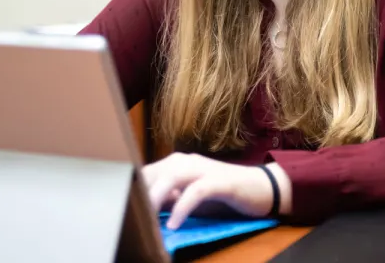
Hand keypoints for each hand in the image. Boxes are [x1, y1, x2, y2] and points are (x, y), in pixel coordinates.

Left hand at [142, 152, 274, 229]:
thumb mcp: (190, 198)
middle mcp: (186, 161)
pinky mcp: (219, 181)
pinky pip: (195, 192)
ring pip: (171, 176)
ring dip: (156, 197)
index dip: (132, 189)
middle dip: (140, 193)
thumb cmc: (223, 195)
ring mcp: (203, 169)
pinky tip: (173, 224)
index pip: (145, 173)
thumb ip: (169, 198)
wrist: (262, 188)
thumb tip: (145, 208)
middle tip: (129, 216)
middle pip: (153, 172)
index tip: (121, 208)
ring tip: (145, 218)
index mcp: (176, 164)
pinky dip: (182, 207)